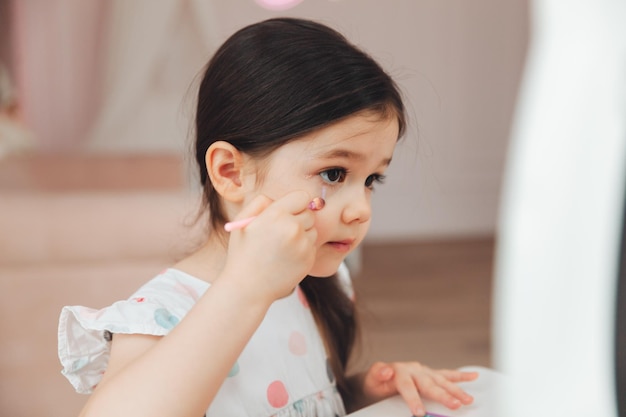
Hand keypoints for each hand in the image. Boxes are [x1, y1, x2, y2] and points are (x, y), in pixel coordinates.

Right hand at [223, 190, 317, 301]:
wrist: (248, 288)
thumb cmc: (243, 254)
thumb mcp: (242, 222)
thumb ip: (260, 203)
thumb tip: (277, 199)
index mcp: (276, 215)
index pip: (301, 196)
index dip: (295, 203)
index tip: (289, 210)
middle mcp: (293, 228)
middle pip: (309, 213)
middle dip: (299, 219)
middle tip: (284, 230)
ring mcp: (303, 245)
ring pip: (312, 230)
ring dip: (302, 234)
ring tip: (283, 246)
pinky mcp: (309, 259)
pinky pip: (312, 246)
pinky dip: (303, 249)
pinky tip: (287, 258)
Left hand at [360, 361, 477, 416]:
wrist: (378, 378)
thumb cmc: (376, 382)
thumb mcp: (371, 379)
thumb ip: (378, 373)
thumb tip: (386, 370)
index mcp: (400, 371)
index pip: (408, 386)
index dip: (414, 399)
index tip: (419, 412)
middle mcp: (414, 369)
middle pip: (430, 384)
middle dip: (443, 395)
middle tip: (454, 405)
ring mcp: (424, 371)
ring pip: (441, 381)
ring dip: (456, 390)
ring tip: (467, 399)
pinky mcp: (430, 374)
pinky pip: (446, 375)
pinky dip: (460, 377)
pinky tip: (473, 376)